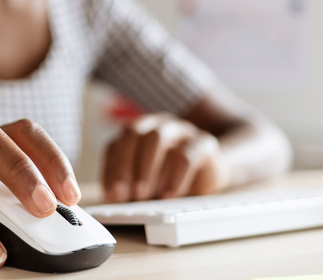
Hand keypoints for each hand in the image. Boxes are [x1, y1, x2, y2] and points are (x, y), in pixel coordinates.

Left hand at [102, 113, 229, 202]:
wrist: (210, 172)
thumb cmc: (169, 178)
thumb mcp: (144, 184)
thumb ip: (127, 187)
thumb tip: (113, 197)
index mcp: (137, 132)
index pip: (117, 144)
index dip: (112, 168)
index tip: (112, 193)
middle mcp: (157, 125)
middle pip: (135, 135)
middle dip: (126, 165)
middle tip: (126, 194)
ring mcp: (180, 130)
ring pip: (158, 139)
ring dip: (147, 168)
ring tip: (144, 194)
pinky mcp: (203, 142)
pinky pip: (187, 154)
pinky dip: (175, 177)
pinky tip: (169, 195)